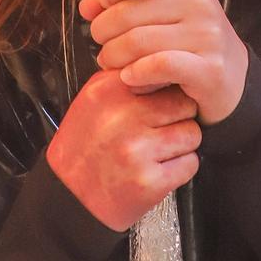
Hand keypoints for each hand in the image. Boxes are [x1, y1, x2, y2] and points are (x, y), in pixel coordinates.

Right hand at [47, 74, 200, 231]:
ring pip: (192, 133)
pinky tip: (159, 170)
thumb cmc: (83, 147)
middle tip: (162, 129)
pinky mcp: (150, 181)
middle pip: (184, 103)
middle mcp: (122, 117)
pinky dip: (180, 168)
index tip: (162, 99)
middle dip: (179, 117)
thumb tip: (162, 62)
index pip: (162, 73)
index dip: (168, 88)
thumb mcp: (91, 100)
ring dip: (182, 144)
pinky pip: (190, 163)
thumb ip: (124, 79)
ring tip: (160, 151)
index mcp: (108, 91)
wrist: (68, 198)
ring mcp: (137, 150)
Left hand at [80, 0, 249, 125]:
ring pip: (137, 41)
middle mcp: (200, 2)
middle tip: (103, 46)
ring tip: (111, 64)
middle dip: (104, 32)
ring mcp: (207, 35)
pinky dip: (135, 73)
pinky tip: (129, 78)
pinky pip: (158, 65)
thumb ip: (124, 1)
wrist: (232, 80)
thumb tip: (88, 4)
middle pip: (129, 11)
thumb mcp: (161, 12)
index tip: (102, 8)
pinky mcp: (209, 68)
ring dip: (113, 57)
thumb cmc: (188, 43)